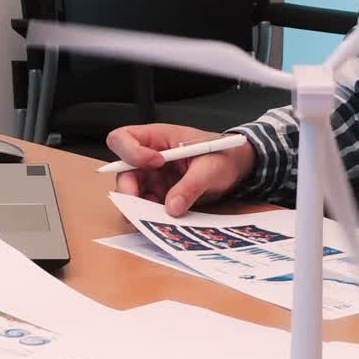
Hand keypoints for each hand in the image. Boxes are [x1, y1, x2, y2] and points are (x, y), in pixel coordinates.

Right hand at [104, 123, 256, 215]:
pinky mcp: (159, 194)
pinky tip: (162, 220)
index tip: (155, 163)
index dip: (131, 152)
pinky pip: (146, 206)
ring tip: (153, 217)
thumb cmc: (223, 155)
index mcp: (158, 137)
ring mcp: (152, 176)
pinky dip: (149, 215)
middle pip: (122, 170)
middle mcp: (149, 156)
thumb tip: (172, 206)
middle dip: (128, 189)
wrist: (236, 168)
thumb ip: (192, 185)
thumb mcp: (212, 167)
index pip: (124, 137)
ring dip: (138, 206)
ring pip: (131, 192)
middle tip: (140, 207)